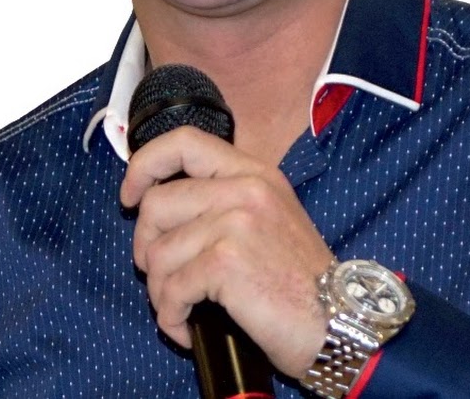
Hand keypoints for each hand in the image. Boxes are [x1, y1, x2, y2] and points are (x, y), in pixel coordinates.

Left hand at [119, 126, 332, 377]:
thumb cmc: (300, 277)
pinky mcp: (227, 261)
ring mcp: (236, 222)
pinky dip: (171, 317)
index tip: (130, 194)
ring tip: (182, 308)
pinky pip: (170, 289)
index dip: (145, 164)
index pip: (185, 141)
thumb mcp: (269, 215)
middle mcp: (245, 187)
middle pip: (157, 203)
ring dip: (160, 292)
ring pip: (157, 252)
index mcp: (253, 171)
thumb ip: (224, 198)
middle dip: (145, 247)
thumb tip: (161, 206)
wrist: (338, 319)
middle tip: (161, 274)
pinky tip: (189, 328)